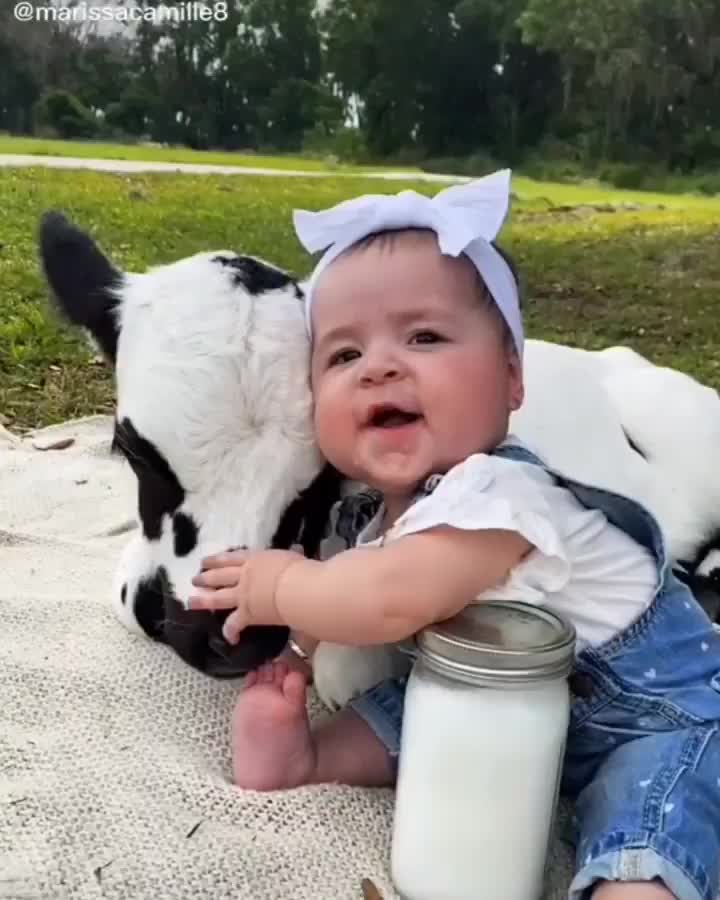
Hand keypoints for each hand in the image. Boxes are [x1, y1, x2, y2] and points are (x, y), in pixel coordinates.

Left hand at [188, 548, 304, 643]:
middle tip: (194, 580)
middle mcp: (244, 576)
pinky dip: (230, 631)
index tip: (205, 561)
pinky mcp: (246, 614)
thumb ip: (292, 554)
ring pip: (218, 598)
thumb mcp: (293, 556)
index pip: (231, 558)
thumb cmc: (299, 569)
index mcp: (255, 560)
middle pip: (219, 576)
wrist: (296, 588)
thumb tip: (297, 550)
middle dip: (206, 578)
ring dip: (203, 600)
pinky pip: (234, 624)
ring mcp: (242, 595)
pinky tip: (230, 638)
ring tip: (191, 601)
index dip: (217, 560)